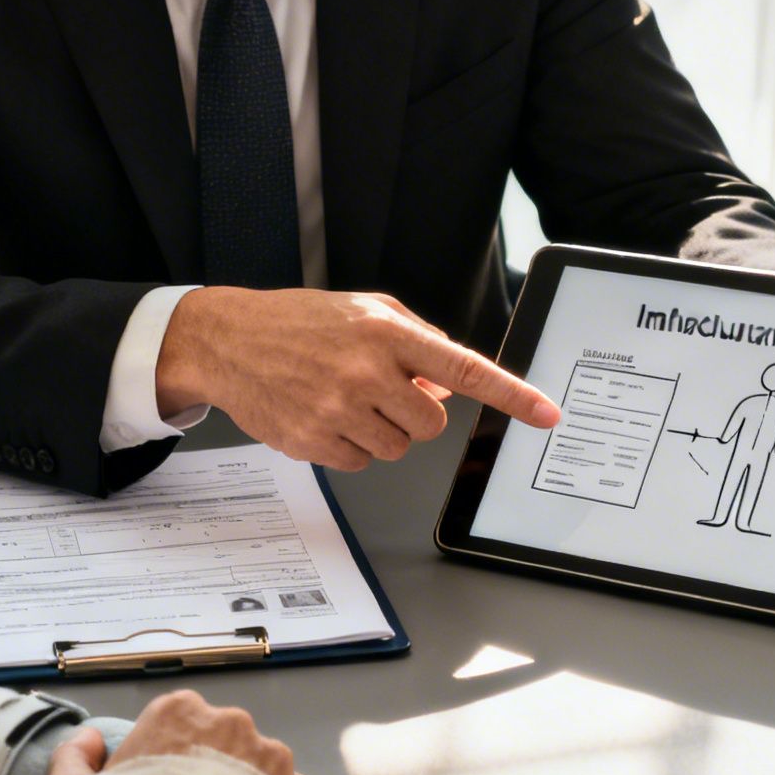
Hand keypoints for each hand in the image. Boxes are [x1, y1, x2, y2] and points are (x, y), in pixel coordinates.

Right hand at [156, 287, 560, 471]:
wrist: (228, 341)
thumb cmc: (299, 323)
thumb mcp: (364, 311)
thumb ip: (416, 340)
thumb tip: (451, 379)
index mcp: (387, 333)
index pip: (465, 369)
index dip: (512, 394)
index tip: (546, 414)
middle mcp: (366, 372)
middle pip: (431, 424)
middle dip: (415, 415)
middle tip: (381, 393)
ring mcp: (339, 410)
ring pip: (397, 448)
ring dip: (380, 431)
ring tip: (343, 399)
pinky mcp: (314, 441)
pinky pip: (360, 463)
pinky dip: (349, 447)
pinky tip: (322, 416)